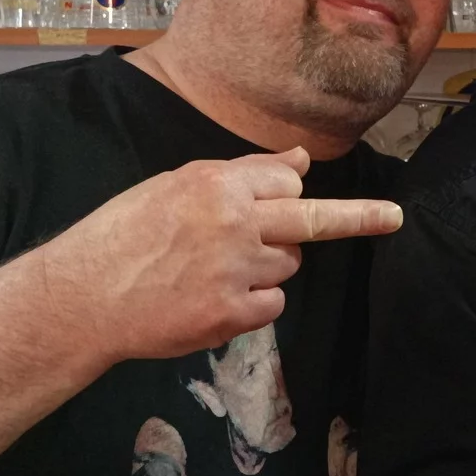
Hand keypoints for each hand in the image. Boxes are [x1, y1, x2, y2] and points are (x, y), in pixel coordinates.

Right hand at [35, 147, 401, 369]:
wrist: (83, 298)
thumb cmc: (122, 236)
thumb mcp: (175, 187)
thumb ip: (243, 175)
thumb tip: (299, 161)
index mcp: (217, 185)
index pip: (286, 183)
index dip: (283, 195)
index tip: (305, 197)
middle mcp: (233, 223)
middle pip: (310, 219)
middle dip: (359, 217)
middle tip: (392, 217)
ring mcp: (235, 271)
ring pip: (286, 267)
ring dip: (266, 269)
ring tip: (212, 272)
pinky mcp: (232, 315)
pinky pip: (272, 307)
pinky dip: (253, 306)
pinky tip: (211, 301)